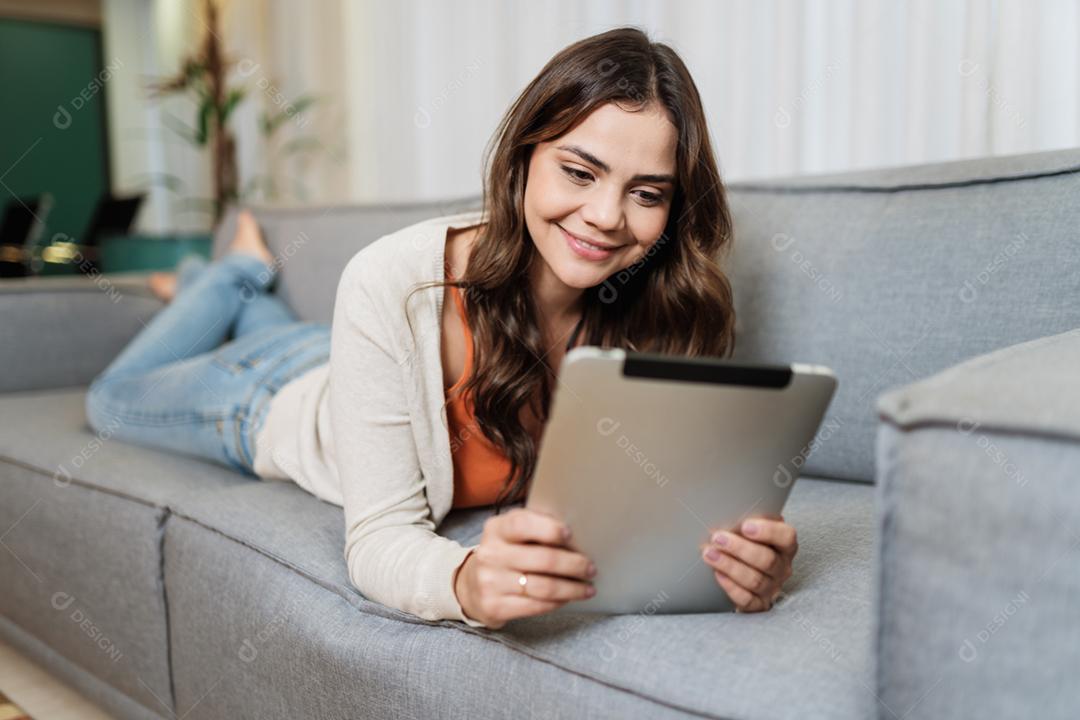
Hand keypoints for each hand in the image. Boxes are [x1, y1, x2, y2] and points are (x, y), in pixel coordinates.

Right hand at [453, 507, 596, 628]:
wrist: (470, 586)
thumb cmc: (504, 554)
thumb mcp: (512, 534)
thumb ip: (536, 527)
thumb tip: (579, 531)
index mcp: (496, 529)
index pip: (522, 524)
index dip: (549, 529)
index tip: (570, 534)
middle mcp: (490, 554)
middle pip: (543, 560)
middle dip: (574, 564)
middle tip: (590, 567)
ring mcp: (490, 582)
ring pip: (543, 587)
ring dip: (572, 588)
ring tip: (587, 587)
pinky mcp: (495, 606)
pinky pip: (536, 606)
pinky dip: (558, 602)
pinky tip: (568, 598)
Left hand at [700, 516, 796, 611]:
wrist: (741, 574)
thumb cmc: (746, 544)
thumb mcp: (749, 530)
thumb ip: (745, 519)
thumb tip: (724, 505)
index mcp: (784, 546)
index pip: (787, 537)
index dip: (768, 531)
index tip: (745, 526)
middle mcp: (782, 567)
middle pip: (767, 560)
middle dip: (739, 548)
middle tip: (718, 537)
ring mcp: (772, 588)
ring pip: (755, 580)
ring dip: (729, 565)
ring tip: (709, 554)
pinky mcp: (759, 605)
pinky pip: (747, 600)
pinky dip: (731, 587)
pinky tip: (718, 575)